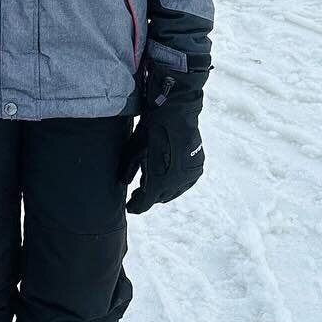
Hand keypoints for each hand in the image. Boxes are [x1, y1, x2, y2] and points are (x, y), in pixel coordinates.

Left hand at [124, 58, 208, 213]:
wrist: (174, 114)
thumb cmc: (150, 131)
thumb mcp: (133, 152)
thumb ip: (127, 171)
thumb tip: (124, 183)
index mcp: (157, 182)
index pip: (144, 204)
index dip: (136, 206)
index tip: (129, 207)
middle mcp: (175, 184)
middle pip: (158, 198)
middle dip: (147, 196)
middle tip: (137, 193)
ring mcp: (188, 177)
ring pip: (172, 192)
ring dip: (162, 190)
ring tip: (151, 184)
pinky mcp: (197, 169)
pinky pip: (184, 183)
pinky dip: (175, 181)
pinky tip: (167, 176)